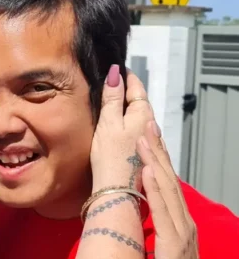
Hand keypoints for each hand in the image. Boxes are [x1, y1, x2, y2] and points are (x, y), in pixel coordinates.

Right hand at [90, 66, 154, 192]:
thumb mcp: (108, 123)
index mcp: (142, 114)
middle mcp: (150, 125)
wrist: (118, 192)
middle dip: (127, 91)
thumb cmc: (111, 156)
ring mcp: (148, 141)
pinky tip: (120, 128)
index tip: (116, 67)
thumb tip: (115, 72)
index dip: (126, 76)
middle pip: (139, 102)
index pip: (136, 87)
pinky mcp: (143, 155)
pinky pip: (137, 131)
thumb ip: (111, 98)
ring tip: (113, 101)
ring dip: (128, 108)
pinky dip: (128, 123)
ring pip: (139, 117)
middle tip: (112, 81)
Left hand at [137, 121, 216, 258]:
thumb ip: (159, 230)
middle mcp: (182, 221)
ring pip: (166, 188)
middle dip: (156, 149)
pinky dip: (156, 190)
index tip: (146, 134)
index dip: (156, 157)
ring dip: (154, 160)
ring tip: (143, 135)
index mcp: (177, 222)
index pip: (166, 183)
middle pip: (167, 178)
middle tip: (146, 121)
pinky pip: (163, 212)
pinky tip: (148, 172)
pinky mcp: (174, 245)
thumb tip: (146, 214)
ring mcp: (180, 231)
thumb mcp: (164, 251)